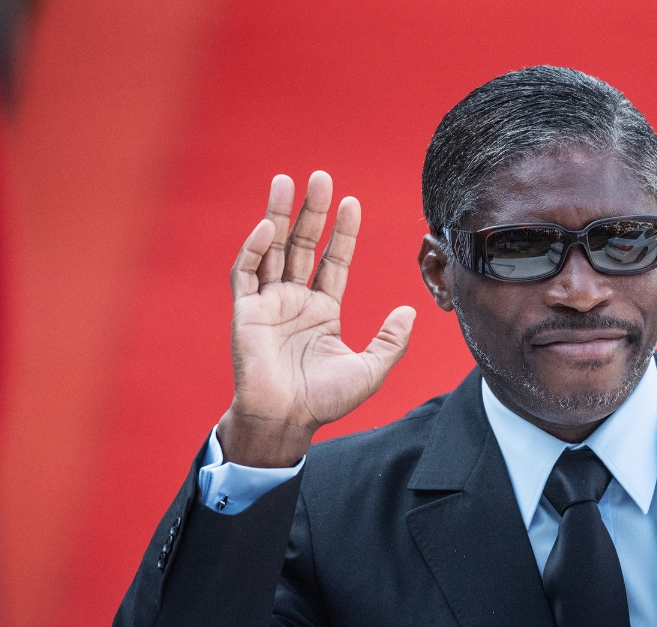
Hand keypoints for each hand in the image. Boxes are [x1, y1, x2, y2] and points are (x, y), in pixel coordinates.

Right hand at [216, 172, 415, 466]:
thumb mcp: (370, 368)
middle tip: (321, 176)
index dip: (342, 232)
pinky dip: (254, 249)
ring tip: (285, 181)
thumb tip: (411, 310)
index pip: (333, 260)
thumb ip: (390, 339)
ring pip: (272, 249)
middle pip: (303, 245)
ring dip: (278, 215)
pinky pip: (246, 273)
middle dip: (312, 212)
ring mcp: (268, 304)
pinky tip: (268, 228)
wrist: (287, 420)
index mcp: (322, 310)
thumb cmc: (324, 400)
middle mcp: (295, 301)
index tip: (352, 202)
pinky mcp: (245, 312)